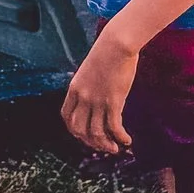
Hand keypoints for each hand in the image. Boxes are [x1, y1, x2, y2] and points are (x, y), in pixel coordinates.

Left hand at [62, 20, 141, 154]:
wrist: (117, 44)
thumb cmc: (107, 52)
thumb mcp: (90, 70)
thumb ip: (89, 85)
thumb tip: (97, 97)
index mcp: (74, 89)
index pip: (67, 116)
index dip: (74, 130)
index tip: (84, 135)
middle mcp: (82, 97)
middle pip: (79, 129)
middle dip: (90, 141)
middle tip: (102, 145)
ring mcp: (97, 100)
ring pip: (96, 132)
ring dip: (105, 144)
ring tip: (115, 148)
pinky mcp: (113, 101)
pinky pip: (114, 127)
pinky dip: (120, 137)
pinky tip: (127, 140)